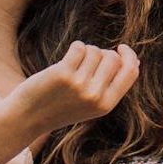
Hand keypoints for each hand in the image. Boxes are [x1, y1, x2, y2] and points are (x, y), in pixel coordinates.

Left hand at [5, 41, 140, 134]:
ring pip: (94, 51)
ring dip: (85, 52)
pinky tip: (66, 59)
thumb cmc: (62, 105)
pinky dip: (75, 48)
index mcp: (106, 105)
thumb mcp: (92, 103)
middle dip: (101, 54)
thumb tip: (133, 60)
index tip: (121, 48)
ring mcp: (79, 85)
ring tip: (73, 66)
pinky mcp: (63, 74)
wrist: (29, 117)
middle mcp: (95, 96)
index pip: (131, 72)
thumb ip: (111, 85)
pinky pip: (79, 47)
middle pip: (112, 58)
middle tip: (86, 63)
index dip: (130, 56)